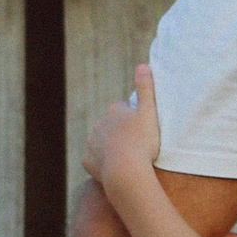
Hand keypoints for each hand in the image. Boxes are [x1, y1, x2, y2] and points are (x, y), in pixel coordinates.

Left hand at [81, 59, 162, 192]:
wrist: (125, 171)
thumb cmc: (142, 142)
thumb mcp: (149, 112)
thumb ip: (146, 88)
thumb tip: (142, 65)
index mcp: (114, 111)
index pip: (122, 109)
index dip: (133, 118)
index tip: (142, 128)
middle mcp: (99, 124)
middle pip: (110, 126)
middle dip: (120, 132)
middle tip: (136, 145)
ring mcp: (92, 143)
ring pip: (101, 142)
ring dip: (111, 147)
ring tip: (126, 158)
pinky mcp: (87, 161)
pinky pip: (95, 160)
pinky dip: (102, 163)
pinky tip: (113, 168)